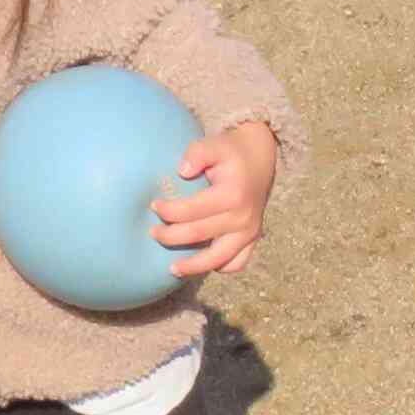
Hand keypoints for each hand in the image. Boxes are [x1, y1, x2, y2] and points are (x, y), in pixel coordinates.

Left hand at [151, 120, 278, 277]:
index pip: (192, 210)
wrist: (261, 157)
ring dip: (193, 266)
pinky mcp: (253, 239)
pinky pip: (237, 263)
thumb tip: (182, 171)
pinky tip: (204, 263)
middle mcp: (242, 218)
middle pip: (199, 235)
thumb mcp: (214, 144)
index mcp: (231, 195)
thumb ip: (197, 153)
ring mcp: (249, 232)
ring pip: (218, 258)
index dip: (169, 211)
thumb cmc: (231, 151)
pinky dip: (220, 267)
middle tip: (153, 234)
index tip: (154, 206)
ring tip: (173, 270)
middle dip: (171, 237)